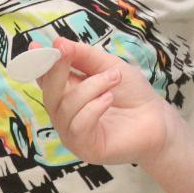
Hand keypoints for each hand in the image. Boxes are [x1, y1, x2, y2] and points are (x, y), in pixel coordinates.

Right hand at [34, 39, 175, 168]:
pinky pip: (78, 126)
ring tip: (114, 78)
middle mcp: (65, 115)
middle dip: (57, 70)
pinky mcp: (86, 149)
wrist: (158, 118)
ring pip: (66, 107)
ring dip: (91, 87)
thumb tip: (58, 43)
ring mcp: (73, 134)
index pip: (45, 79)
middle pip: (49, 93)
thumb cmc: (132, 93)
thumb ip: (83, 56)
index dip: (38, 64)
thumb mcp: (108, 66)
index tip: (35, 47)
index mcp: (67, 94)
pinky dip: (94, 108)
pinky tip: (109, 99)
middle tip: (69, 53)